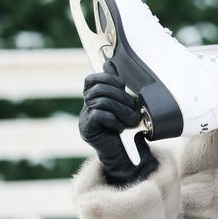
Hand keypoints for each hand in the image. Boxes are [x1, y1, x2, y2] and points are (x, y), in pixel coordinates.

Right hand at [79, 61, 158, 185]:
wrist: (125, 156)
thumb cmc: (127, 130)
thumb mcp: (125, 104)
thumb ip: (116, 86)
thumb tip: (108, 62)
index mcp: (94, 99)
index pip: (91, 79)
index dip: (107, 78)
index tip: (122, 86)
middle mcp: (86, 107)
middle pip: (98, 89)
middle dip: (120, 95)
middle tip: (133, 109)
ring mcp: (84, 119)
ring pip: (100, 101)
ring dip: (121, 109)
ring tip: (131, 121)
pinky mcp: (87, 130)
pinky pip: (98, 115)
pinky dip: (114, 119)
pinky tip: (120, 127)